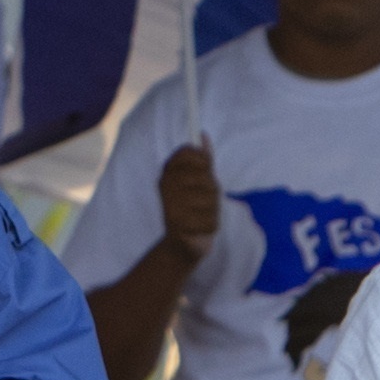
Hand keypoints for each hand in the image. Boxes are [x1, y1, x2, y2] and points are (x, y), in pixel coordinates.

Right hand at [157, 140, 218, 261]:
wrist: (182, 244)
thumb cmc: (193, 210)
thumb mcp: (198, 182)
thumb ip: (202, 160)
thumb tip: (203, 135)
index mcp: (168, 173)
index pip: (188, 152)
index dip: (202, 161)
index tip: (204, 171)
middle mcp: (166, 186)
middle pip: (206, 177)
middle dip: (212, 191)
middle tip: (202, 202)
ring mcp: (170, 205)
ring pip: (210, 198)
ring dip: (213, 210)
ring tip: (202, 216)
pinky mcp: (178, 225)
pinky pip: (210, 219)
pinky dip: (210, 226)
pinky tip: (201, 228)